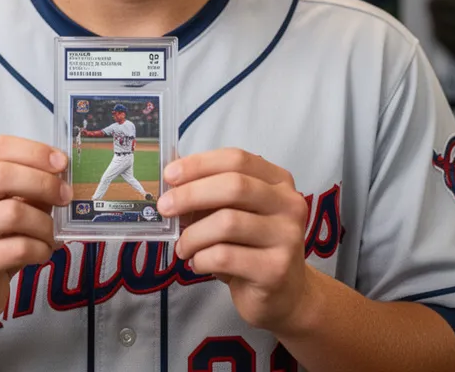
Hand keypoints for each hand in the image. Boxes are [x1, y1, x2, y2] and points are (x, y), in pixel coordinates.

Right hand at [0, 136, 69, 328]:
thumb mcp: (2, 206)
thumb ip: (25, 188)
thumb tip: (61, 178)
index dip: (34, 151)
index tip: (61, 162)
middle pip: (3, 175)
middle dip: (43, 183)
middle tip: (66, 196)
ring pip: (14, 213)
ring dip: (45, 224)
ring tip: (50, 234)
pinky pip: (18, 247)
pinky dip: (41, 249)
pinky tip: (41, 253)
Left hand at [158, 149, 310, 332]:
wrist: (283, 295)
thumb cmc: (251, 247)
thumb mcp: (233, 212)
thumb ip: (208, 192)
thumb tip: (170, 174)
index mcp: (278, 181)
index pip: (237, 159)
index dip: (199, 164)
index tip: (169, 175)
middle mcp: (289, 204)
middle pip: (235, 186)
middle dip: (191, 194)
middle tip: (165, 207)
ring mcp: (287, 237)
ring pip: (227, 223)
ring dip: (193, 235)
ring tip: (183, 247)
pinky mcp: (276, 269)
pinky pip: (225, 256)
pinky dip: (201, 258)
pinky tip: (198, 263)